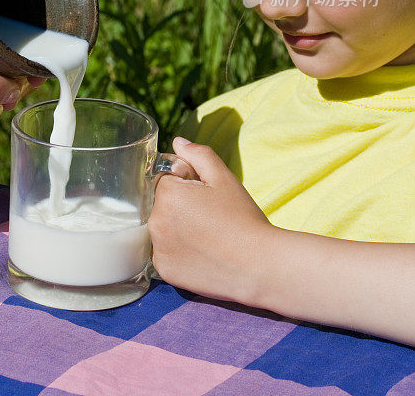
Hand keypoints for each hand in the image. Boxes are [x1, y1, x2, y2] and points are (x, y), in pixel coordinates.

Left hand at [149, 137, 273, 305]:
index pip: (164, 179)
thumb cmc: (242, 218)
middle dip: (177, 205)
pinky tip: (200, 253)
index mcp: (167, 193)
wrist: (258, 266)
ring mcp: (157, 249)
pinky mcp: (163, 271)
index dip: (185, 184)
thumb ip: (197, 155)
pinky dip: (177, 251)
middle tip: (207, 216)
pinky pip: (163, 253)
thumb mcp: (223, 178)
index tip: (204, 196)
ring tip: (205, 235)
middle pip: (159, 204)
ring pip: (160, 228)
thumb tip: (177, 143)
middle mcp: (155, 221)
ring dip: (175, 227)